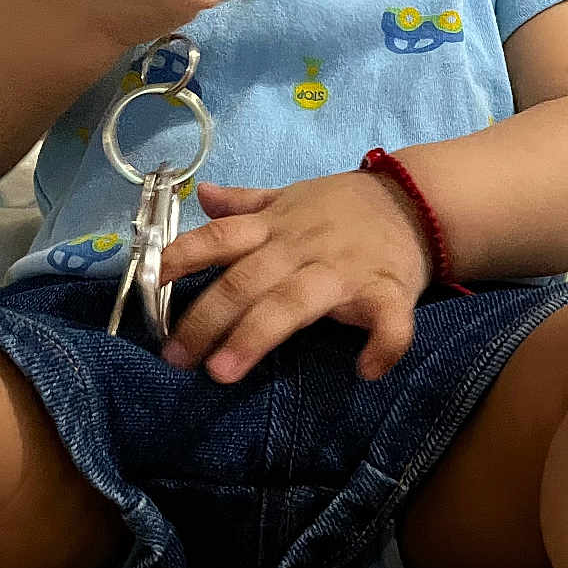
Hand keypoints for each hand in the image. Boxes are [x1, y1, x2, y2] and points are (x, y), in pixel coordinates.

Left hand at [157, 172, 433, 382]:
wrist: (416, 201)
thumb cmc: (343, 206)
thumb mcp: (292, 196)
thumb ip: (247, 203)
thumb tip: (203, 196)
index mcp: (277, 226)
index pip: (221, 237)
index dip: (183, 256)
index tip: (151, 282)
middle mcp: (302, 247)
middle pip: (246, 280)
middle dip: (208, 317)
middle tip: (176, 358)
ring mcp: (343, 270)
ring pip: (295, 302)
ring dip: (259, 334)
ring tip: (225, 372)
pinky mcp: (388, 290)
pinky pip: (388, 321)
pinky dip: (381, 345)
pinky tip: (365, 371)